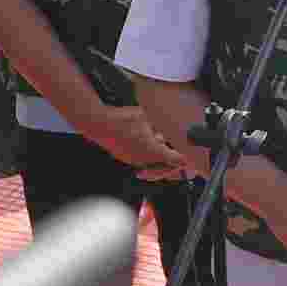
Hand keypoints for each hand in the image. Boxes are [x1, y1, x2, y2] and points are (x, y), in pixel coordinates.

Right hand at [86, 97, 200, 181]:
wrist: (98, 124)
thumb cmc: (120, 120)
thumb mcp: (147, 117)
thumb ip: (159, 123)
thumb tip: (167, 124)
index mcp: (153, 151)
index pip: (175, 160)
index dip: (183, 159)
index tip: (188, 157)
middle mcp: (144, 159)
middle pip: (164, 168)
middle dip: (172, 164)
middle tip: (179, 159)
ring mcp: (133, 161)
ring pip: (152, 165)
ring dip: (159, 158)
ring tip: (161, 144)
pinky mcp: (125, 158)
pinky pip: (141, 161)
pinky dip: (147, 156)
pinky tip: (146, 142)